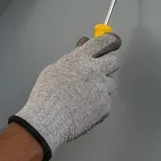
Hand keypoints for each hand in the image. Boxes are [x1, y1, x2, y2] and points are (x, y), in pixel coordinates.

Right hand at [9, 33, 120, 160]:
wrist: (48, 120)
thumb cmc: (46, 95)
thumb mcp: (54, 69)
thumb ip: (72, 58)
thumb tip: (83, 46)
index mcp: (81, 59)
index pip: (103, 42)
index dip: (110, 40)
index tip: (113, 42)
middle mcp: (95, 71)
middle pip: (114, 61)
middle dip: (108, 65)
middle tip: (99, 72)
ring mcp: (102, 89)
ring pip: (110, 83)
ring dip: (102, 86)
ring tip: (85, 96)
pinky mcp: (105, 106)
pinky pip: (106, 101)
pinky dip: (98, 104)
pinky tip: (85, 110)